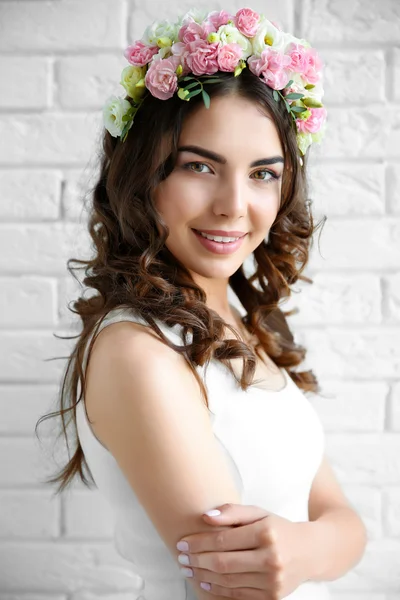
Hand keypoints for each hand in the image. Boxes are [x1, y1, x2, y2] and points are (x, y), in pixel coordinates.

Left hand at [176, 503, 308, 598]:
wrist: (311, 552)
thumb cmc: (279, 528)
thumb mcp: (259, 513)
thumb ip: (232, 512)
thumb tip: (205, 516)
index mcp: (267, 533)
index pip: (224, 539)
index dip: (199, 542)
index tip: (182, 542)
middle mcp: (271, 558)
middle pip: (223, 562)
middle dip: (196, 560)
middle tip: (179, 557)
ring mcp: (273, 581)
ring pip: (228, 581)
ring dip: (203, 576)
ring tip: (188, 568)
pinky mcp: (272, 597)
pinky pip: (238, 595)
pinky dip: (218, 590)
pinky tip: (205, 582)